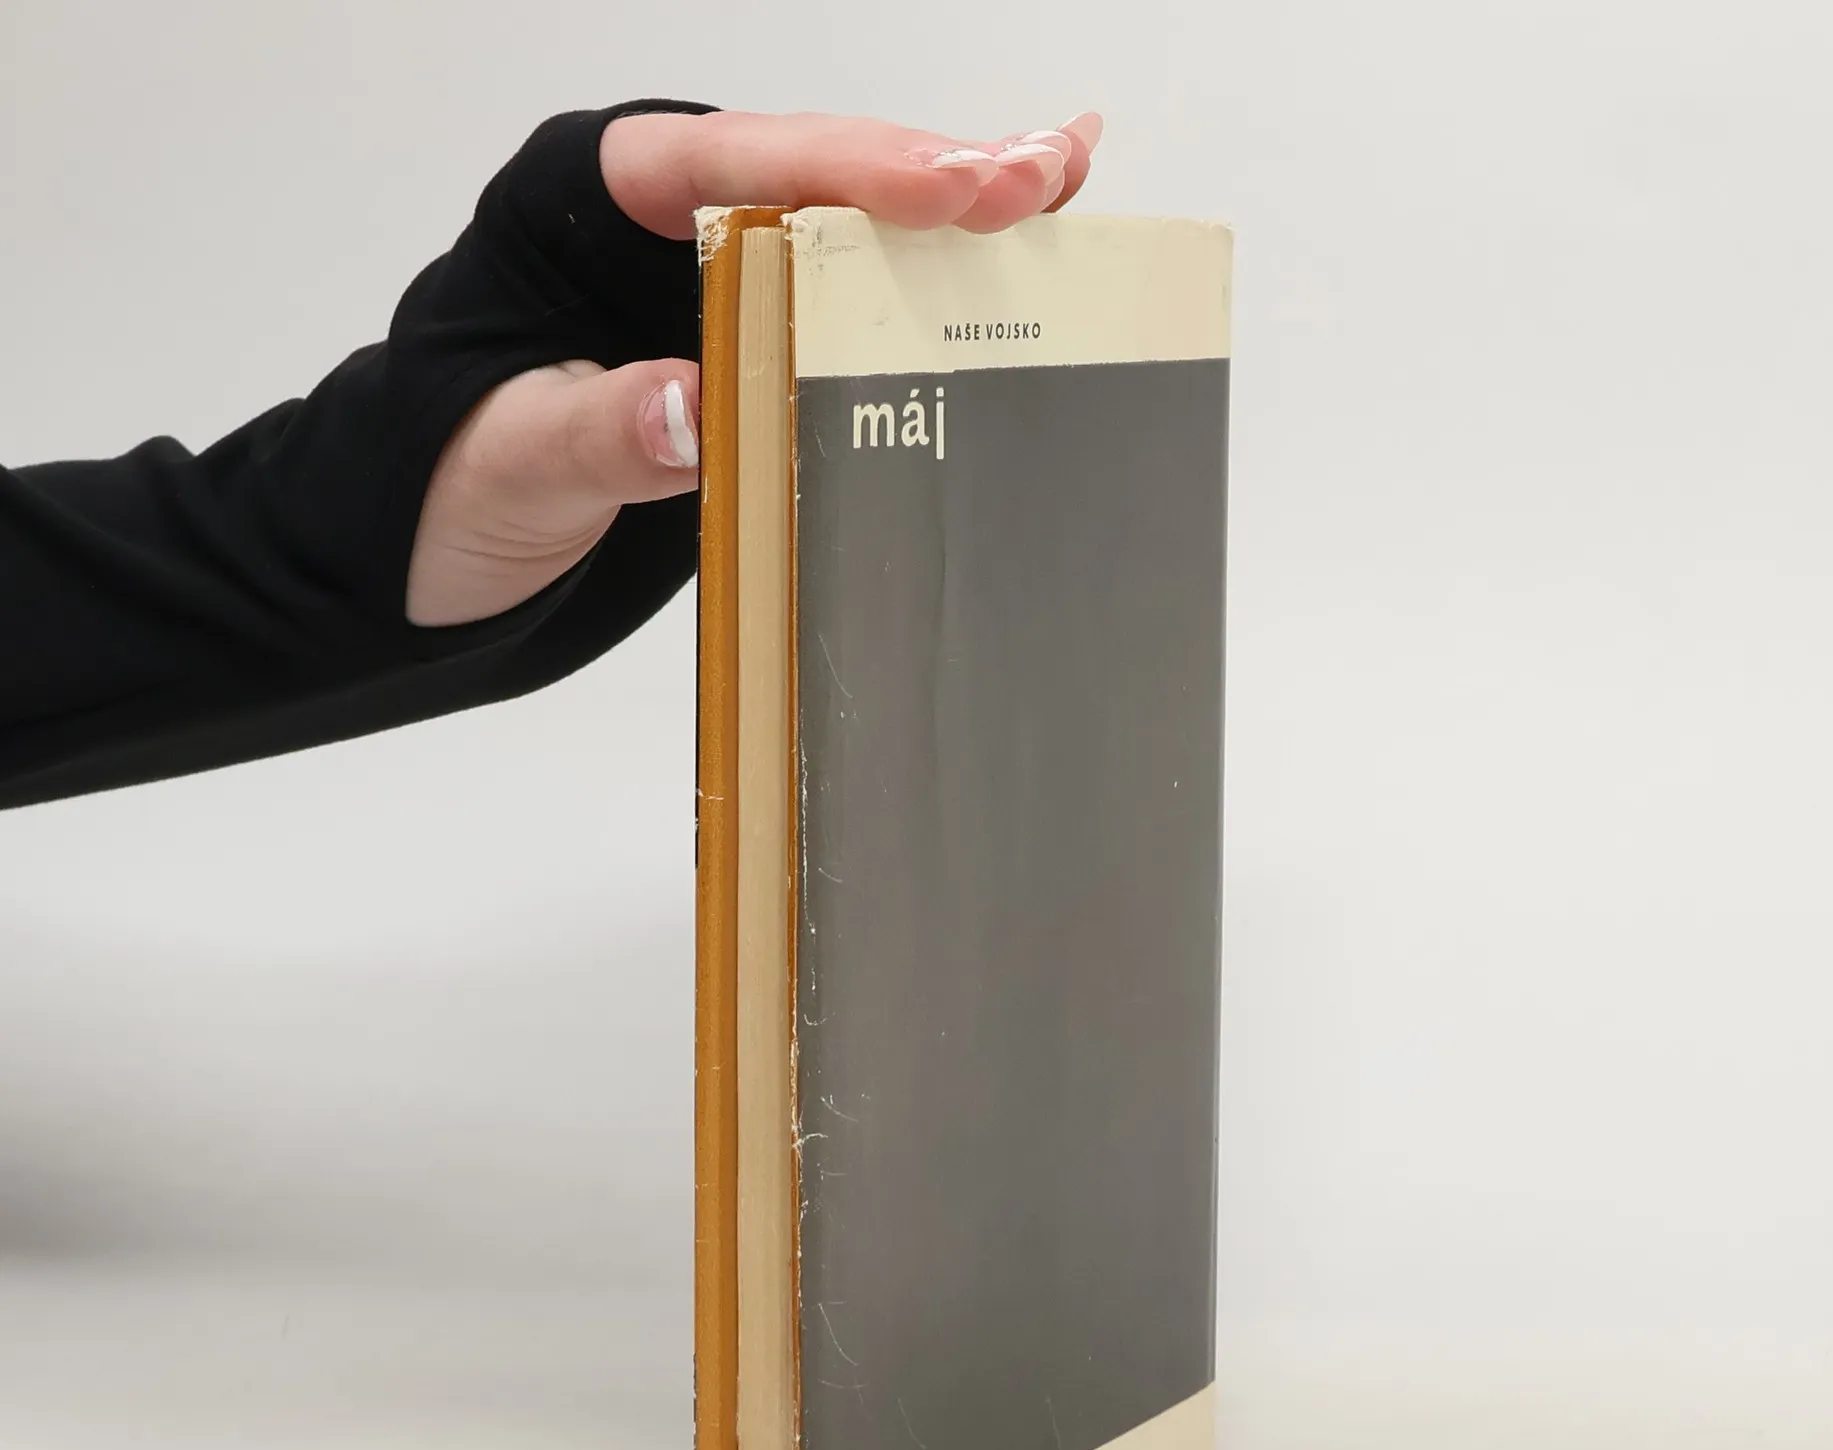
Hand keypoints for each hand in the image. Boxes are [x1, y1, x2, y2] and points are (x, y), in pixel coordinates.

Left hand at [406, 109, 1101, 626]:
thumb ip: (597, 432)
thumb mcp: (509, 465)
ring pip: (840, 227)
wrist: (422, 553)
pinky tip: (1008, 263)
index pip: (724, 163)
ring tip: (1059, 184)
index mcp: (581, 206)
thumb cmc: (436, 486)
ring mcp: (706, 287)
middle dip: (930, 170)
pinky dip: (923, 288)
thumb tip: (695, 406)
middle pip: (809, 172)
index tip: (950, 188)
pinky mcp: (740, 353)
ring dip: (951, 210)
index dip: (847, 167)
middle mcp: (656, 227)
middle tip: (1044, 173)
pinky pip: (839, 308)